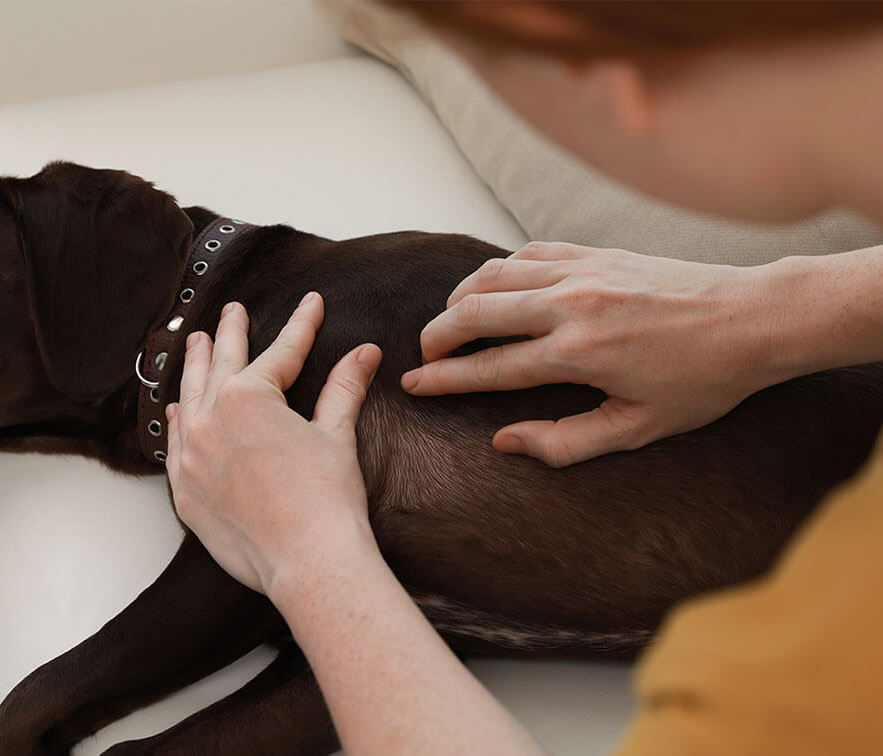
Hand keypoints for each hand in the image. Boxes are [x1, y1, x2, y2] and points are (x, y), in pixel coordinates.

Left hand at [165, 292, 382, 596]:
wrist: (308, 562)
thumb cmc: (326, 500)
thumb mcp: (336, 435)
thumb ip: (344, 388)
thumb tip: (365, 352)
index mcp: (248, 397)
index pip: (280, 353)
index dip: (301, 326)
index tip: (311, 303)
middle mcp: (210, 418)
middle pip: (222, 365)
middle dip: (232, 333)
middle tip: (233, 309)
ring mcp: (191, 456)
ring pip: (190, 398)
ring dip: (196, 368)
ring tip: (198, 343)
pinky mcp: (185, 491)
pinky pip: (176, 445)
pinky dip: (179, 421)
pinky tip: (179, 408)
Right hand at [402, 242, 779, 466]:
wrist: (754, 318)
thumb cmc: (704, 381)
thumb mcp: (639, 428)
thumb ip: (567, 442)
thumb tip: (506, 442)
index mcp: (578, 354)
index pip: (490, 367)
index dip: (444, 379)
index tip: (413, 384)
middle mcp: (571, 305)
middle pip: (475, 311)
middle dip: (438, 334)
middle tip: (424, 355)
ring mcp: (582, 271)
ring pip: (494, 274)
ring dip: (461, 298)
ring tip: (450, 321)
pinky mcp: (595, 252)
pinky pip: (528, 253)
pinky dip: (499, 270)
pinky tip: (494, 288)